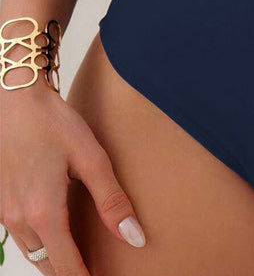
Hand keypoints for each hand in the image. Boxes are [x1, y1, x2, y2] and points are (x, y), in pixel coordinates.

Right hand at [0, 77, 145, 273]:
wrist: (15, 101)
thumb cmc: (54, 124)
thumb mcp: (91, 158)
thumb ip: (112, 200)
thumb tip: (133, 237)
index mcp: (45, 214)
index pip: (68, 268)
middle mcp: (21, 221)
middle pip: (48, 267)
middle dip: (73, 275)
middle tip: (99, 273)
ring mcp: (6, 214)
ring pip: (34, 255)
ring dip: (57, 263)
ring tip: (84, 262)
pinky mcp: (1, 203)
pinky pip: (23, 238)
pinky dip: (43, 246)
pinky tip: (60, 237)